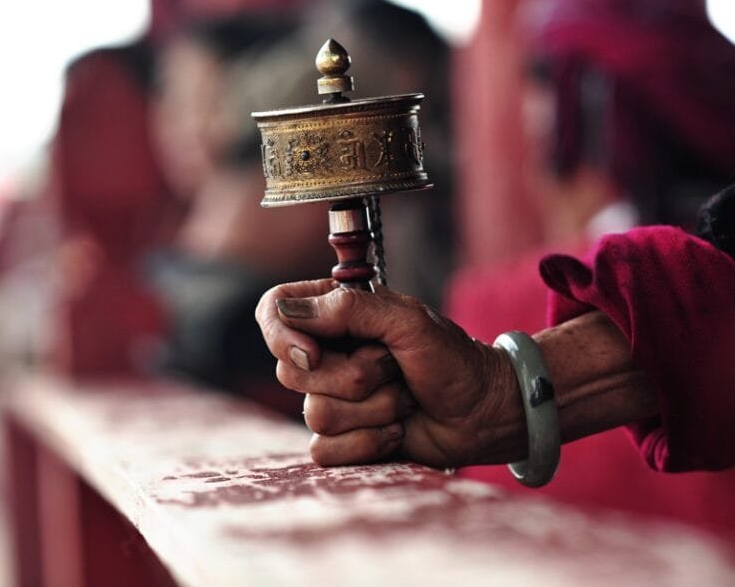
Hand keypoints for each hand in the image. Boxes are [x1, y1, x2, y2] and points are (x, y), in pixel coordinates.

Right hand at [255, 280, 522, 467]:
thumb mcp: (407, 320)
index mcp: (333, 315)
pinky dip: (370, 442)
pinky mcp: (341, 439)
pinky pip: (325, 450)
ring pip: (315, 414)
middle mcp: (324, 354)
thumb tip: (288, 313)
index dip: (281, 334)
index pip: (273, 311)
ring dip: (374, 410)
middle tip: (393, 367)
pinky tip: (397, 430)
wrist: (484, 413)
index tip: (314, 353)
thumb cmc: (452, 359)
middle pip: (290, 372)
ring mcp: (331, 398)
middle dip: (353, 377)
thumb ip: (348, 309)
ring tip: (404, 399)